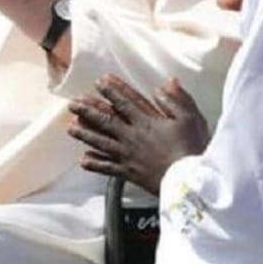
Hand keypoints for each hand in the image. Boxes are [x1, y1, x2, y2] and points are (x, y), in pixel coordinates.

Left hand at [68, 75, 210, 195]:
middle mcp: (133, 137)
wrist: (189, 181)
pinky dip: (95, 163)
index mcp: (147, 122)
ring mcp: (128, 156)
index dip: (111, 91)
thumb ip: (177, 100)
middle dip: (88, 110)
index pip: (125, 103)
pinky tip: (84, 160)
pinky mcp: (129, 173)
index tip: (99, 82)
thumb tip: (164, 85)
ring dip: (85, 134)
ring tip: (71, 128)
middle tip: (73, 103)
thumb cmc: (191, 149)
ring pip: (101, 143)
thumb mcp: (191, 118)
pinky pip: (107, 168)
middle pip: (106, 121)